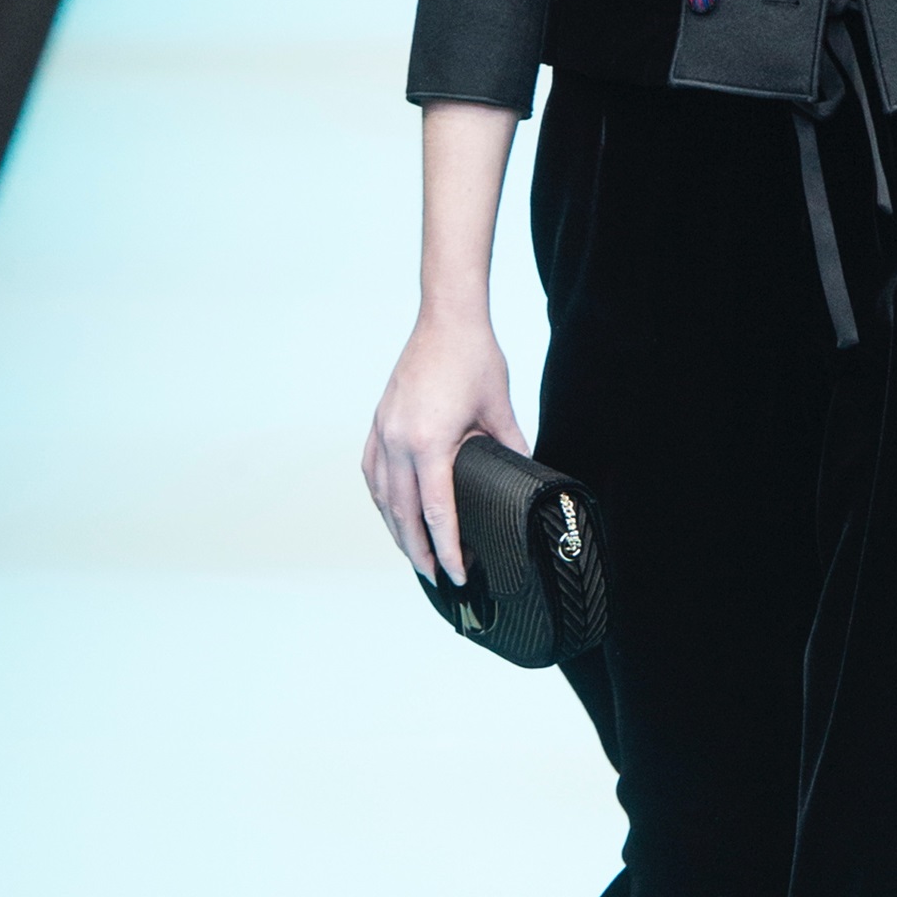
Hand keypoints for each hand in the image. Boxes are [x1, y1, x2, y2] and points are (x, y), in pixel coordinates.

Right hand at [362, 313, 526, 581]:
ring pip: (382, 497)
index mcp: (428, 443)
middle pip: (402, 515)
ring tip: (414, 554)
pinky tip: (392, 512)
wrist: (446, 318)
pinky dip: (381, 499)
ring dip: (396, 530)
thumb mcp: (499, 409)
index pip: (436, 513)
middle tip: (435, 578)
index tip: (457, 573)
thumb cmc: (473, 358)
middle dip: (418, 552)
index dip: (448, 549)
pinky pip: (372, 473)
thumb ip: (511, 449)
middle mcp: (398, 442)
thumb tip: (524, 476)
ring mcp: (383, 431)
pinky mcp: (379, 422)